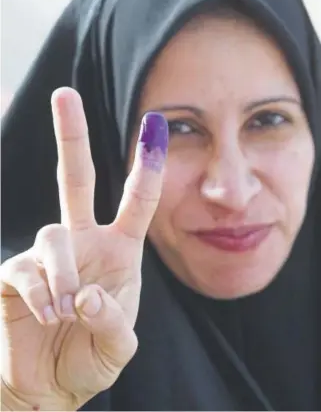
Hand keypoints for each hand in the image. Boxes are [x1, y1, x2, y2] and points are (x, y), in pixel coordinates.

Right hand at [0, 88, 167, 410]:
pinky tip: (48, 315)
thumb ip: (113, 322)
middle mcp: (84, 242)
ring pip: (53, 235)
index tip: (154, 124)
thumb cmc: (89, 359)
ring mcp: (48, 255)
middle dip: (71, 137)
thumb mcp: (117, 347)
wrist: (47, 386)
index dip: (146, 165)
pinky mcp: (15, 273)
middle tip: (64, 94)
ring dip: (63, 273)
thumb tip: (86, 293)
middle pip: (76, 179)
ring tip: (66, 311)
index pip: (137, 201)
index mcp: (119, 250)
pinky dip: (41, 293)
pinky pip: (26, 268)